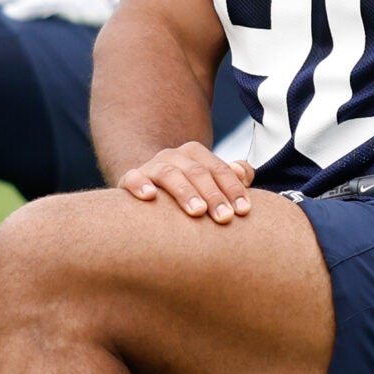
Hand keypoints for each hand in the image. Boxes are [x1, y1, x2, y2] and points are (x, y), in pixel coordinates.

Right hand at [118, 144, 253, 223]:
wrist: (147, 193)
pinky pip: (132, 178)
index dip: (233, 189)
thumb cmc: (188, 195)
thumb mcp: (210, 185)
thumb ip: (232, 178)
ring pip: (169, 174)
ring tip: (198, 212)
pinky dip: (140, 184)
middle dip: (213, 195)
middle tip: (225, 218)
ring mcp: (151, 166)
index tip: (244, 211)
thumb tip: (243, 173)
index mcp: (195, 155)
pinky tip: (150, 196)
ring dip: (185, 192)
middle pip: (197, 172)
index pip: (219, 170)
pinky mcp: (129, 179)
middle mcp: (173, 156)